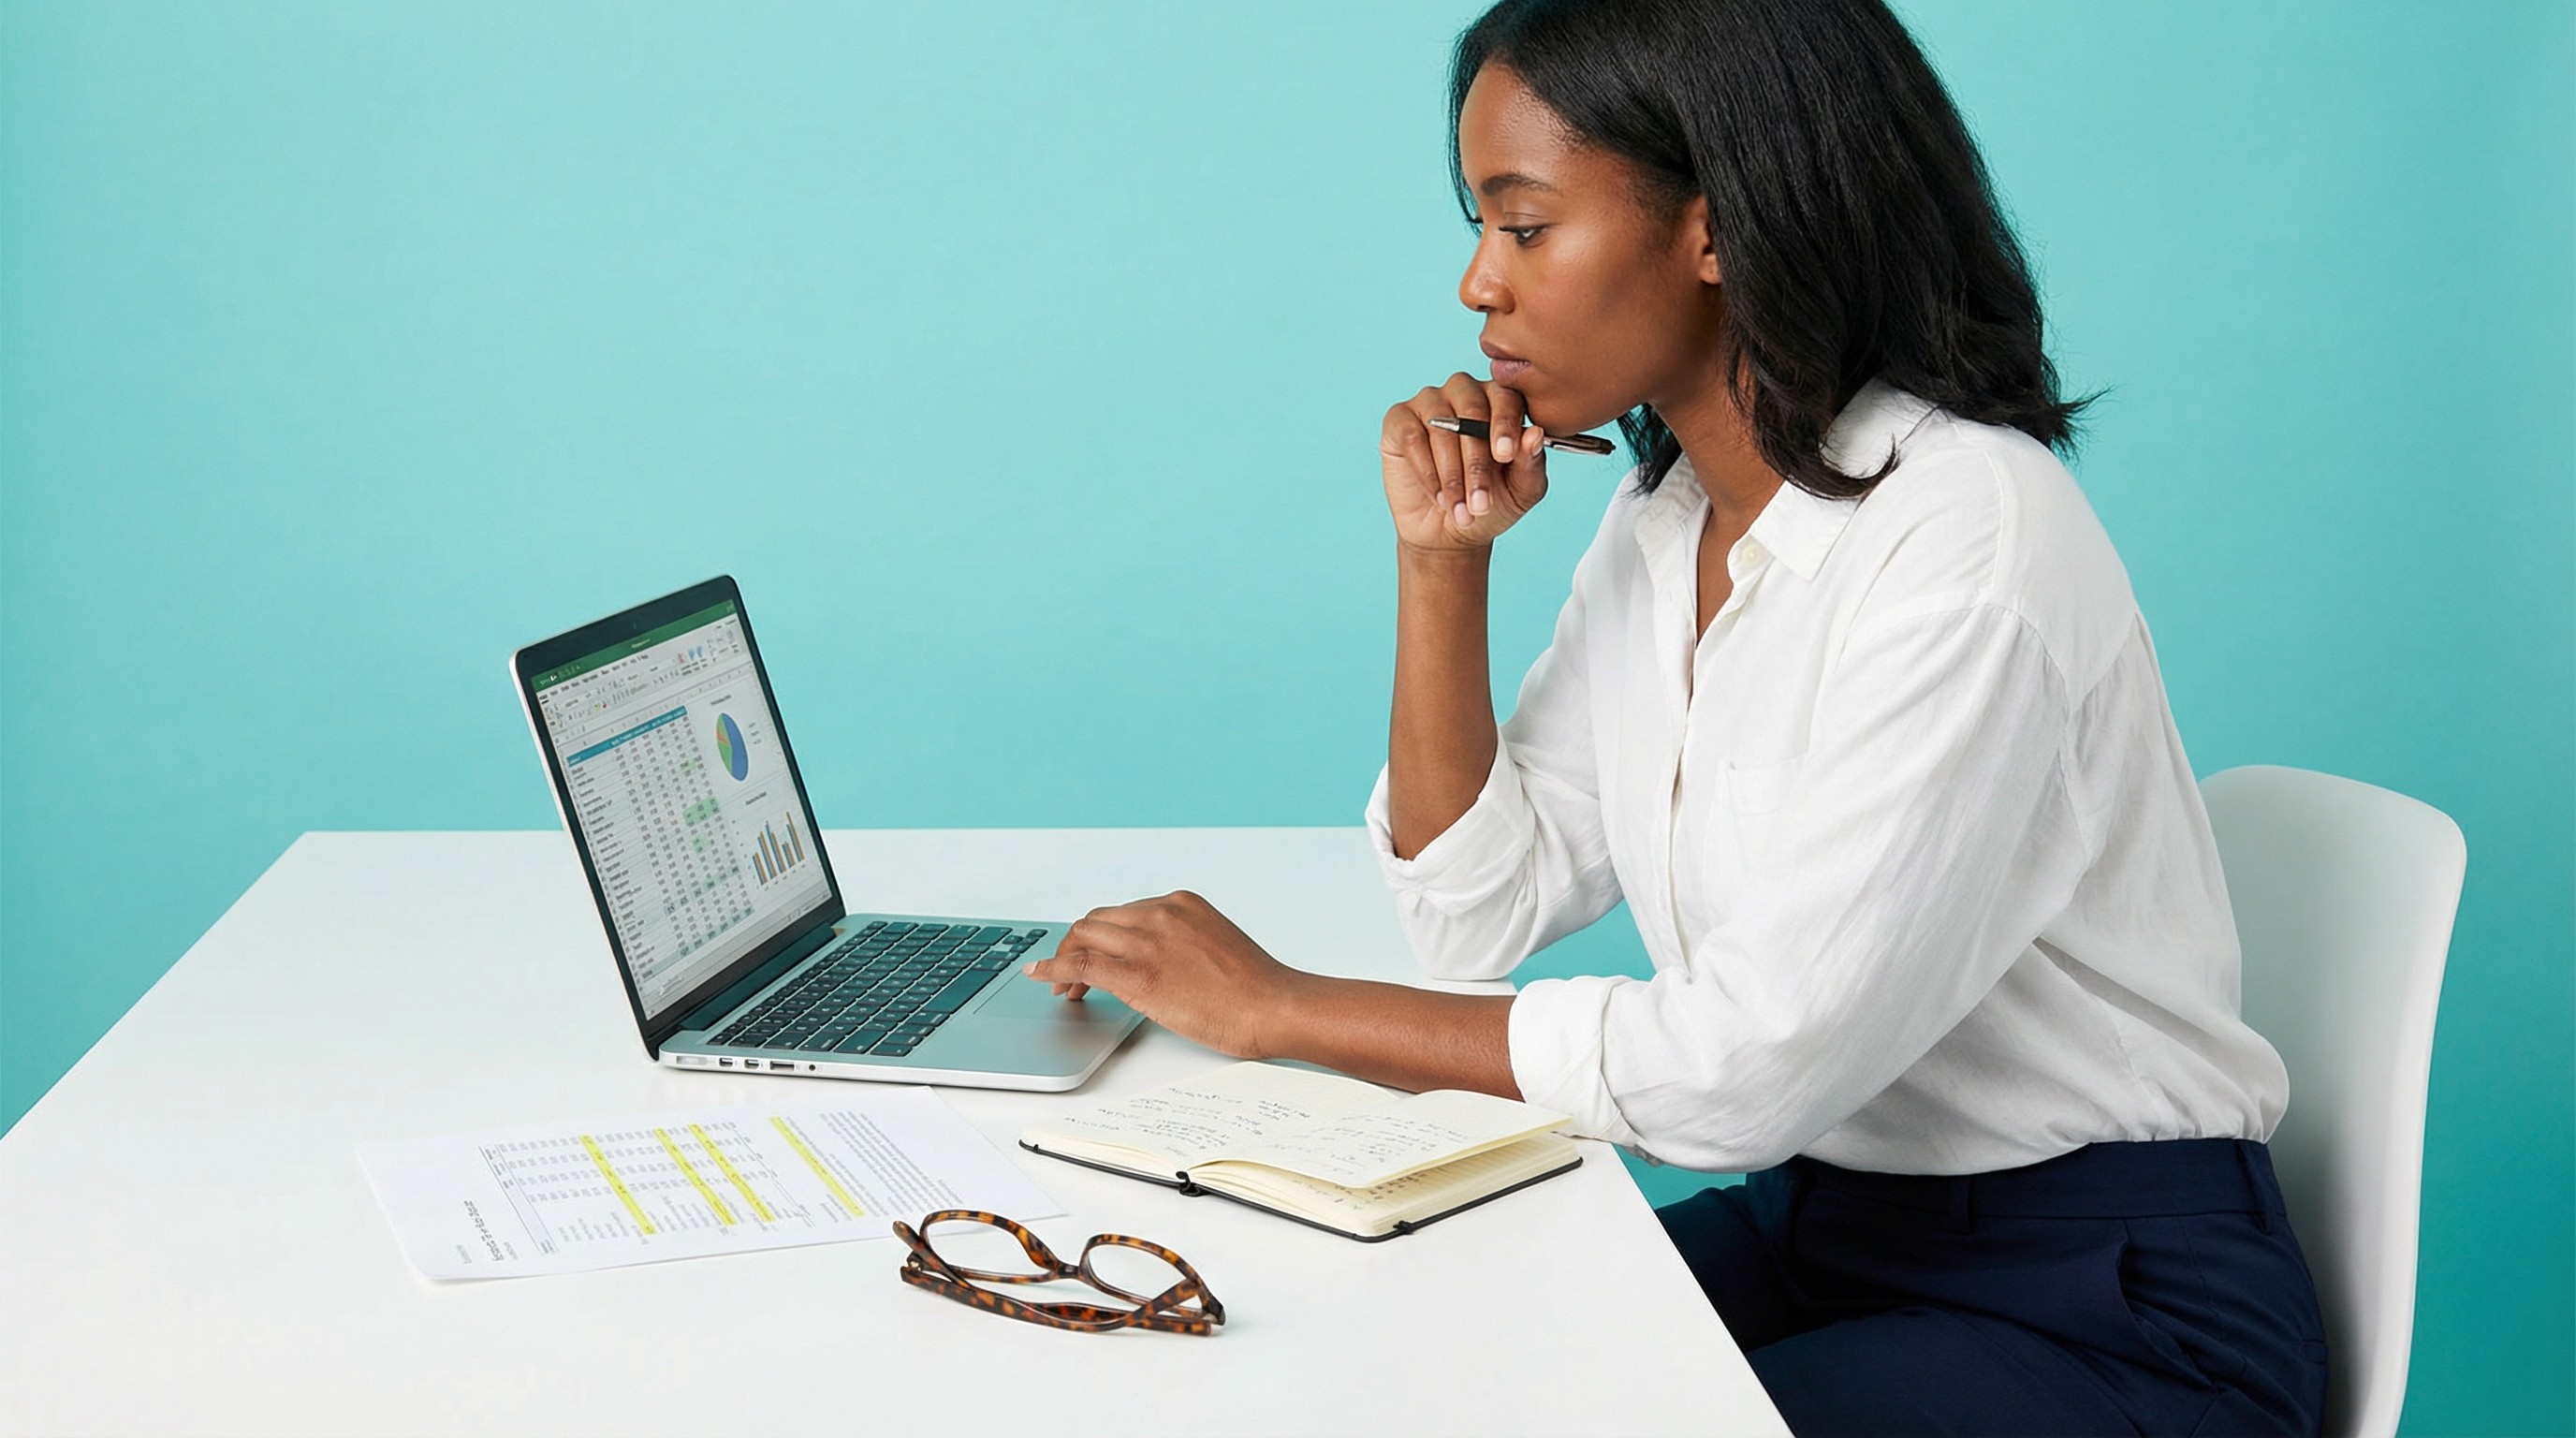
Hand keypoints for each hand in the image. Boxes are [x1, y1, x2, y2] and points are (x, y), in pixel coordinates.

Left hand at [1022, 891, 1305, 1059]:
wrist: (1273, 1005)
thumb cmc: (1254, 987)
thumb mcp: (1214, 945)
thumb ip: (1181, 942)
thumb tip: (1155, 962)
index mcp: (1180, 903)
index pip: (1122, 913)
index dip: (1101, 936)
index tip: (1093, 954)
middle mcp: (1160, 913)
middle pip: (1096, 921)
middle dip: (1077, 946)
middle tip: (1070, 975)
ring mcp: (1147, 941)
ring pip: (1083, 937)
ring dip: (1064, 959)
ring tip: (1062, 987)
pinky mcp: (1137, 974)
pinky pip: (1080, 964)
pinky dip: (1053, 968)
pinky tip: (1042, 977)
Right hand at [1380, 372, 1549, 551]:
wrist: (1449, 534)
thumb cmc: (1491, 504)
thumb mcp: (1521, 491)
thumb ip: (1532, 461)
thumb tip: (1534, 432)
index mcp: (1499, 401)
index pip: (1505, 397)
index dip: (1505, 425)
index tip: (1505, 456)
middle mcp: (1463, 393)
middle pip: (1471, 411)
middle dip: (1477, 462)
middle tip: (1481, 503)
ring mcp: (1429, 403)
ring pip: (1442, 427)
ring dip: (1452, 475)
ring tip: (1461, 511)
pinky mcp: (1399, 421)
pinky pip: (1412, 436)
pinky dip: (1427, 471)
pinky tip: (1438, 498)